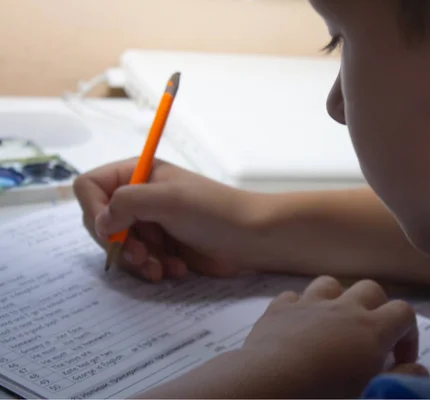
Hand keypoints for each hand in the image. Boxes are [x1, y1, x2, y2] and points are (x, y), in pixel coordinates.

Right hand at [73, 158, 260, 281]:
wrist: (251, 238)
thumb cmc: (213, 211)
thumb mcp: (168, 199)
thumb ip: (126, 202)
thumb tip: (101, 222)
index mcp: (138, 174)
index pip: (91, 186)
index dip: (93, 209)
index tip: (111, 229)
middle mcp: (140, 197)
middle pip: (101, 222)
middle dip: (119, 243)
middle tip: (140, 254)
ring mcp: (150, 223)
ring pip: (120, 247)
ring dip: (138, 261)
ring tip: (161, 268)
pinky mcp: (162, 246)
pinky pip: (140, 261)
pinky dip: (153, 268)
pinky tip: (176, 269)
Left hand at [240, 276, 420, 397]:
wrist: (270, 387)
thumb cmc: (327, 397)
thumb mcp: (372, 395)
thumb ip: (401, 379)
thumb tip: (418, 368)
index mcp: (372, 329)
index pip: (404, 312)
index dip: (408, 334)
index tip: (398, 361)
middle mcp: (343, 308)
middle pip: (371, 289)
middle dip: (376, 310)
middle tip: (368, 341)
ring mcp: (309, 304)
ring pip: (330, 285)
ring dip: (337, 301)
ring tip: (332, 327)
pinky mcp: (278, 310)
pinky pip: (293, 297)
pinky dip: (299, 309)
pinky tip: (296, 329)